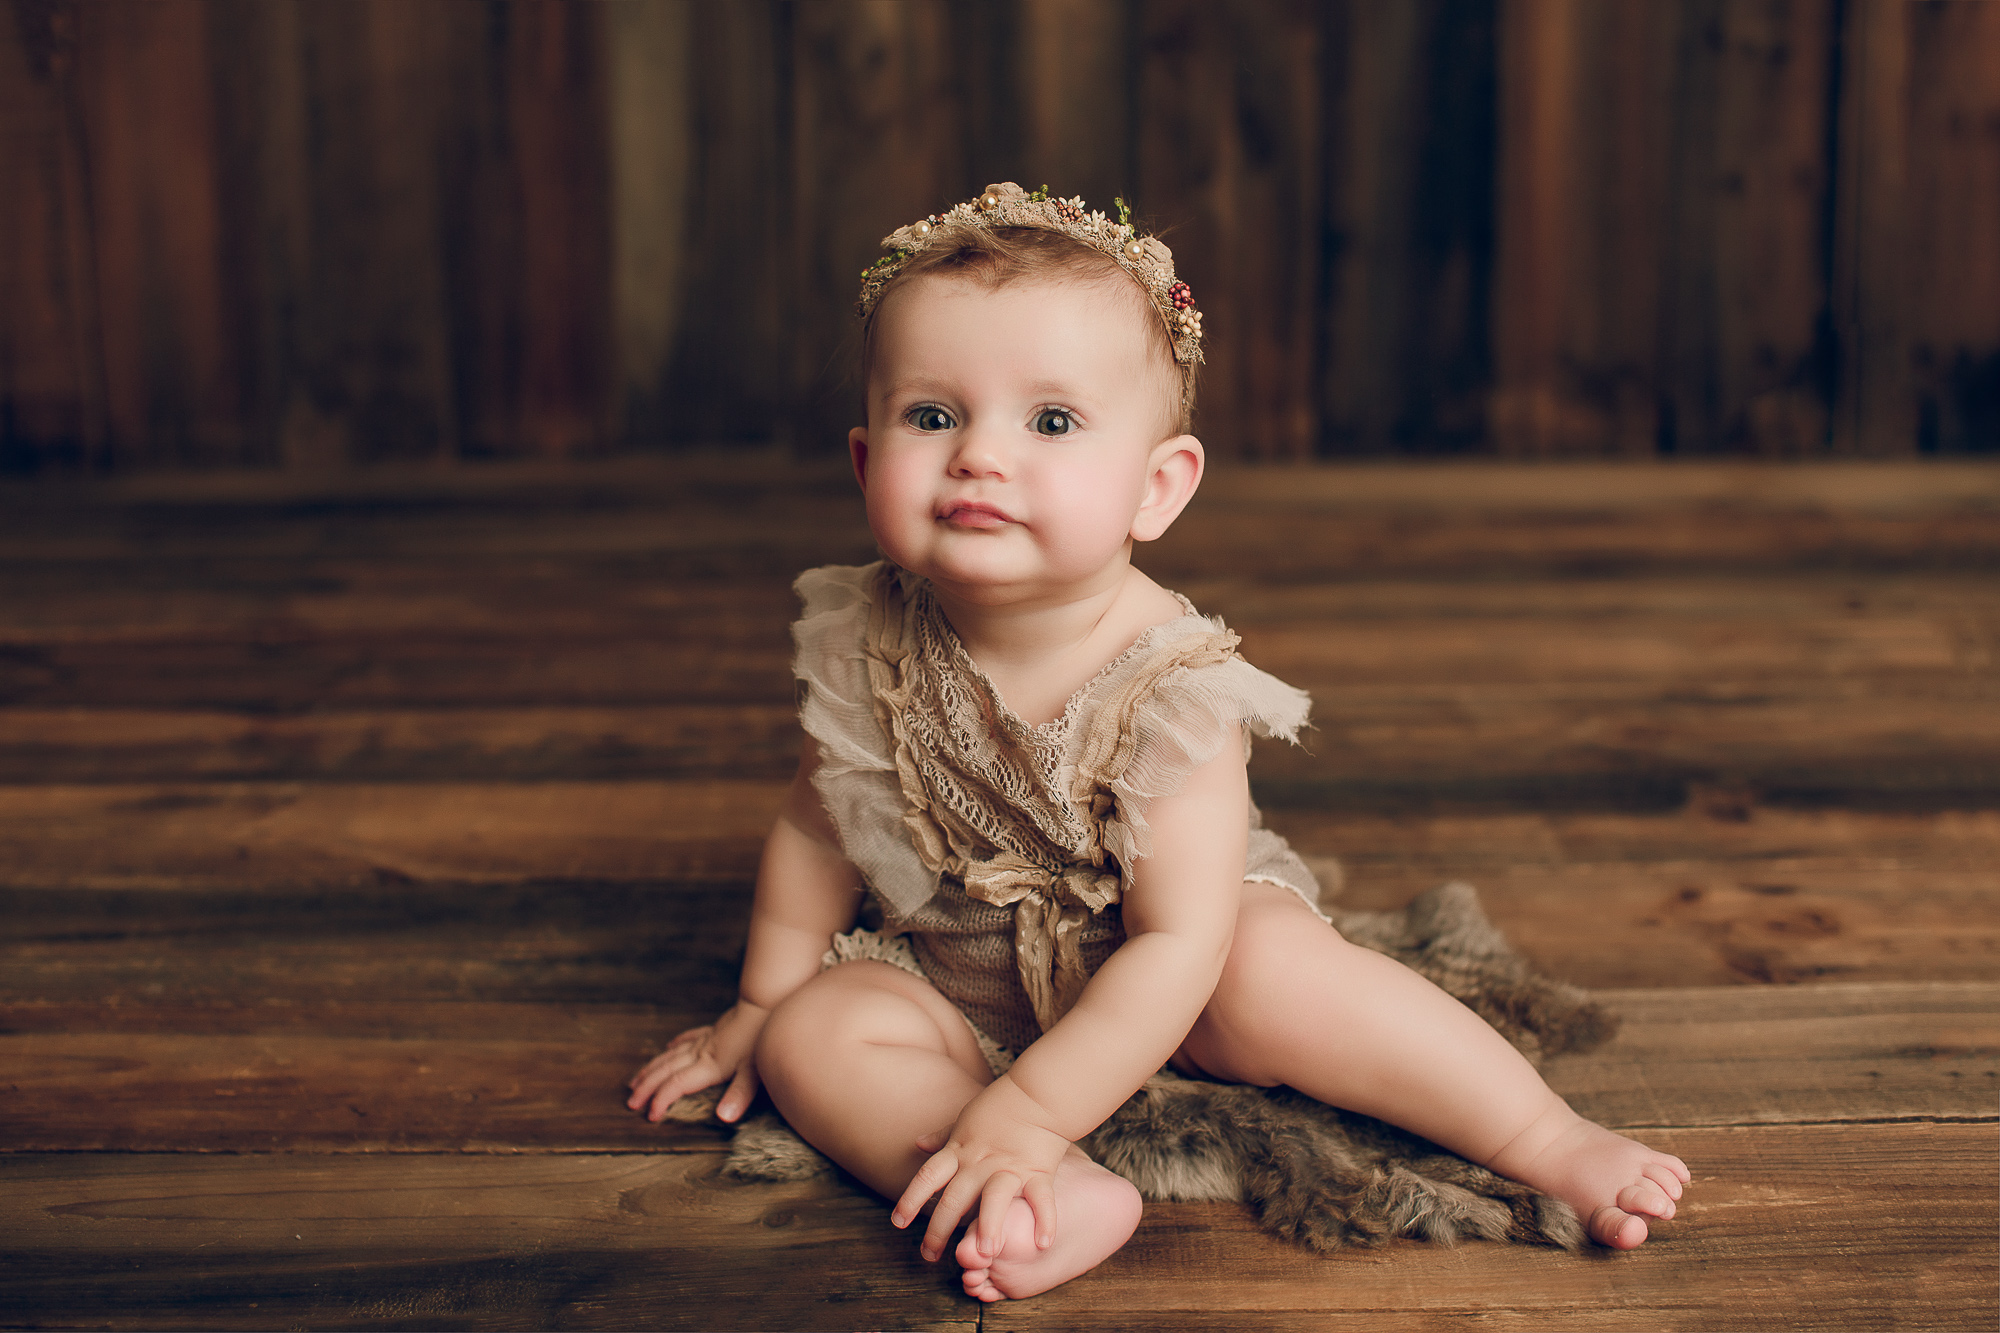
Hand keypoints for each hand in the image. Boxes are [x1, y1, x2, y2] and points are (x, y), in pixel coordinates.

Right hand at [626, 1000, 769, 1122]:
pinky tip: (669, 1045)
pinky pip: (688, 1038)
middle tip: (631, 1102)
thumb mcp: (755, 1070)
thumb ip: (739, 1095)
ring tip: (636, 1080)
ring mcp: (707, 1040)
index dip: (661, 1099)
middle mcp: (702, 1052)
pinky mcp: (715, 1030)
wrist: (766, 1002)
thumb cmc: (762, 1037)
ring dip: (652, 1068)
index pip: (677, 1084)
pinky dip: (675, 1044)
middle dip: (647, 1087)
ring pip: (672, 1055)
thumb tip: (724, 1118)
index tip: (650, 1115)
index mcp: (709, 1065)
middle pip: (667, 1070)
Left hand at [891, 1076, 1072, 1262]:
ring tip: (985, 1253)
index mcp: (960, 1151)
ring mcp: (1009, 1168)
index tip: (897, 1223)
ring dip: (989, 1226)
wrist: (1036, 1093)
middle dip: (939, 1230)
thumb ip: (942, 1137)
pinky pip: (1041, 1199)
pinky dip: (1044, 1221)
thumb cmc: (998, 1106)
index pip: (928, 1177)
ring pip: (994, 1200)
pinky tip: (1041, 1245)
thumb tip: (918, 1143)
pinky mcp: (1038, 1172)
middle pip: (954, 1200)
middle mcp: (980, 1164)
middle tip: (929, 1256)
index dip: (910, 1199)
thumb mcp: (963, 1120)